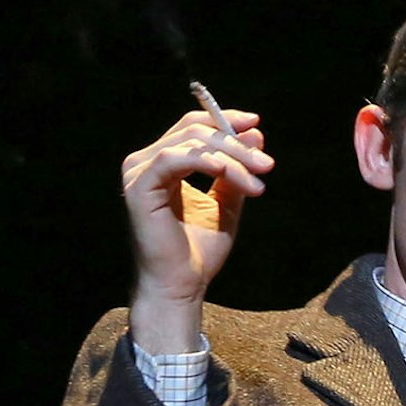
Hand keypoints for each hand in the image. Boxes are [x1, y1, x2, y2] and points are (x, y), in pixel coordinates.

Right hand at [120, 102, 275, 350]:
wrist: (182, 286)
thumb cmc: (199, 252)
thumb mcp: (227, 204)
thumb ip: (237, 171)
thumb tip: (255, 133)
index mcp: (164, 163)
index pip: (193, 127)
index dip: (224, 119)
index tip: (256, 124)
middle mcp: (146, 162)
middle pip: (194, 131)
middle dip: (236, 144)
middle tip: (267, 164)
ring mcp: (139, 173)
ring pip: (189, 143)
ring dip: (230, 157)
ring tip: (257, 179)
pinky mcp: (138, 187)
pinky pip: (173, 159)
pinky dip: (204, 160)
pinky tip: (227, 171)